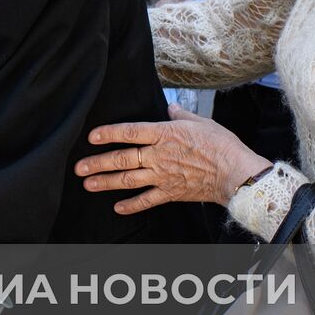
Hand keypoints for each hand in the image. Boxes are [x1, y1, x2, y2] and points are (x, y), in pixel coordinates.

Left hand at [76, 105, 272, 213]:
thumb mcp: (200, 121)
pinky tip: (117, 207)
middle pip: (121, 159)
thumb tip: (170, 106)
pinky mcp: (170, 193)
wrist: (236, 173)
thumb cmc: (221, 145)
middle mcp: (158, 156)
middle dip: (97, 163)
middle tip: (78, 167)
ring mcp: (162, 176)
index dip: (108, 133)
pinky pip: (146, 200)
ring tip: (87, 184)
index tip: (91, 137)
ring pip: (127, 180)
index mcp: (164, 134)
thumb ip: (180, 115)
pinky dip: (131, 205)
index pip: (129, 132)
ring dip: (105, 182)